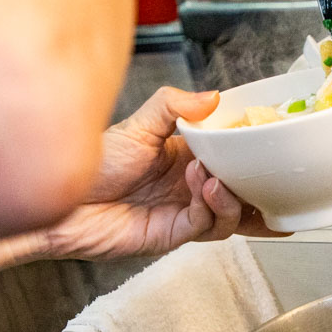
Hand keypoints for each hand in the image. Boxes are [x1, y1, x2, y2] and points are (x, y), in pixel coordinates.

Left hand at [29, 88, 281, 261]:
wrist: (62, 201)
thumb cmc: (94, 164)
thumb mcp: (138, 124)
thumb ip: (174, 105)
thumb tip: (212, 96)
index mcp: (187, 155)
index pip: (231, 155)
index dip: (252, 152)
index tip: (269, 139)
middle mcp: (189, 185)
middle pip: (240, 190)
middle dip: (257, 183)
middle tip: (262, 168)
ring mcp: (183, 211)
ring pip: (231, 213)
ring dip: (231, 195)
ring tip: (213, 178)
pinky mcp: (174, 234)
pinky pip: (208, 226)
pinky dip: (212, 207)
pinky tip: (201, 187)